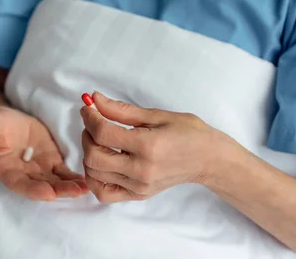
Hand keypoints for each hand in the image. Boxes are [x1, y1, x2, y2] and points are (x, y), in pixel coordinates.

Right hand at [0, 107, 87, 200]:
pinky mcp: (51, 164)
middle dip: (58, 191)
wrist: (11, 121)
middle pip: (40, 187)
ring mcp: (37, 172)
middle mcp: (21, 175)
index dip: (33, 190)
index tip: (48, 193)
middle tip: (76, 192)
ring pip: (54, 183)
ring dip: (69, 187)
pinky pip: (63, 174)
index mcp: (3, 169)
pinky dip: (74, 178)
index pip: (18, 184)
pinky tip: (86, 181)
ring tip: (85, 188)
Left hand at [80, 92, 231, 203]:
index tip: (88, 107)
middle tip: (94, 123)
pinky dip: (94, 178)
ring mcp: (139, 186)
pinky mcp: (138, 195)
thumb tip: (94, 99)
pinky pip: (103, 193)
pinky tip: (101, 163)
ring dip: (89, 153)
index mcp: (148, 146)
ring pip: (94, 174)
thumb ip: (122, 110)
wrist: (209, 159)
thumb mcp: (156, 115)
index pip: (103, 133)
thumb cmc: (188, 133)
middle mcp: (141, 170)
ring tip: (99, 141)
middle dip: (87, 135)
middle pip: (94, 156)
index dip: (90, 117)